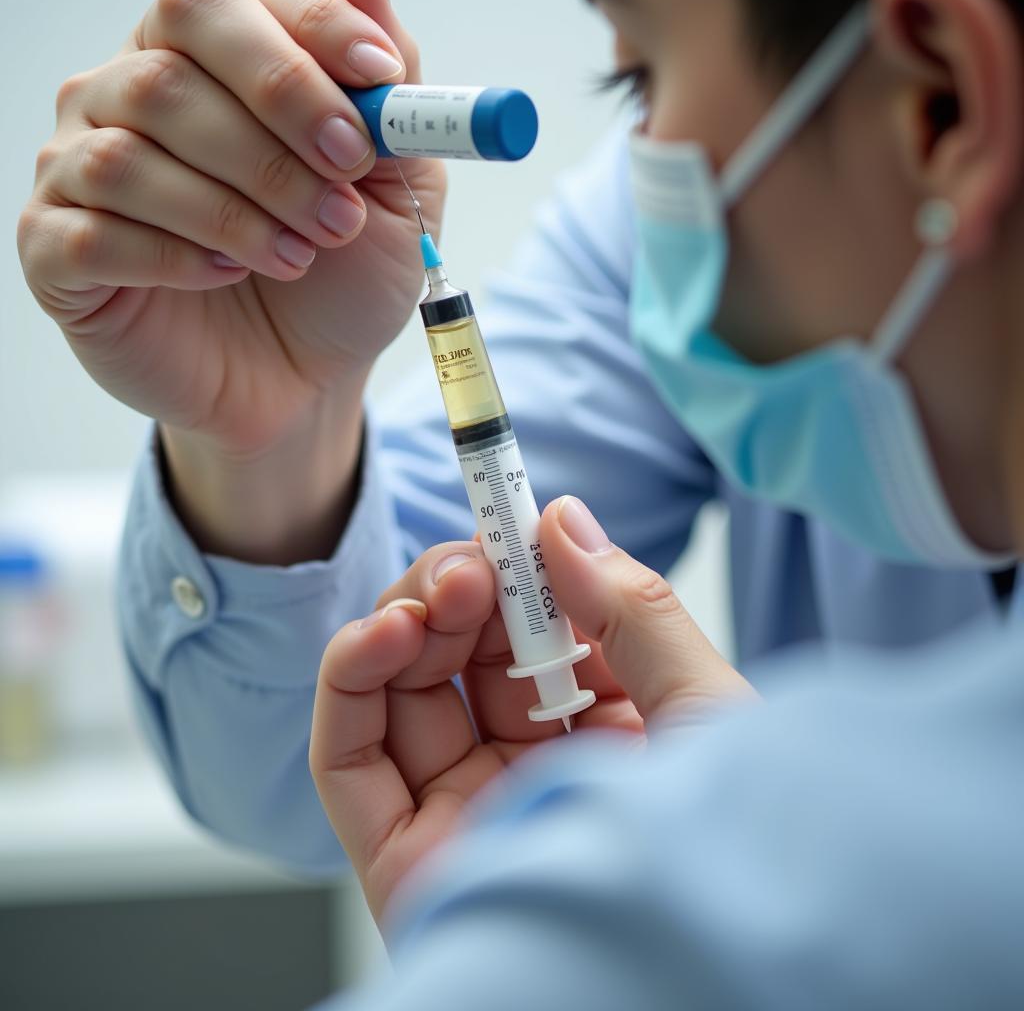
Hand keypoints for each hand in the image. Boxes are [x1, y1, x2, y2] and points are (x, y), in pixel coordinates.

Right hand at [17, 0, 443, 541]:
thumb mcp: (394, 193)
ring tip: (301, 255)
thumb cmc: (341, 280)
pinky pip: (96, 232)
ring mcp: (81, 169)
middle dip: (276, 138)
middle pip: (172, 67)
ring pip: (131, 154)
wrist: (302, 382)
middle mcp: (129, 97)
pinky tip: (225, 276)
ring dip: (237, 211)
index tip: (379, 82)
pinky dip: (177, 257)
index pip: (226, 0)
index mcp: (207, 63)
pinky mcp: (58, 250)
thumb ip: (388, 100)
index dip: (306, 31)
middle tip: (342, 203)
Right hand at [310, 497, 756, 925]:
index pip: (532, 629)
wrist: (707, 987)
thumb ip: (633, 610)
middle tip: (476, 565)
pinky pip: (348, 757)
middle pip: (454, 650)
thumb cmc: (735, 858)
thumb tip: (563, 519)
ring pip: (394, 689)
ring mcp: (462, 805)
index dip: (516, 569)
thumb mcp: (706, 708)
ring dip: (399, 621)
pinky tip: (381, 635)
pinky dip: (347, 681)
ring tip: (438, 598)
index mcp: (601, 728)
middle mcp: (527, 763)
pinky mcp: (402, 853)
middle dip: (455, 590)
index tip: (509, 519)